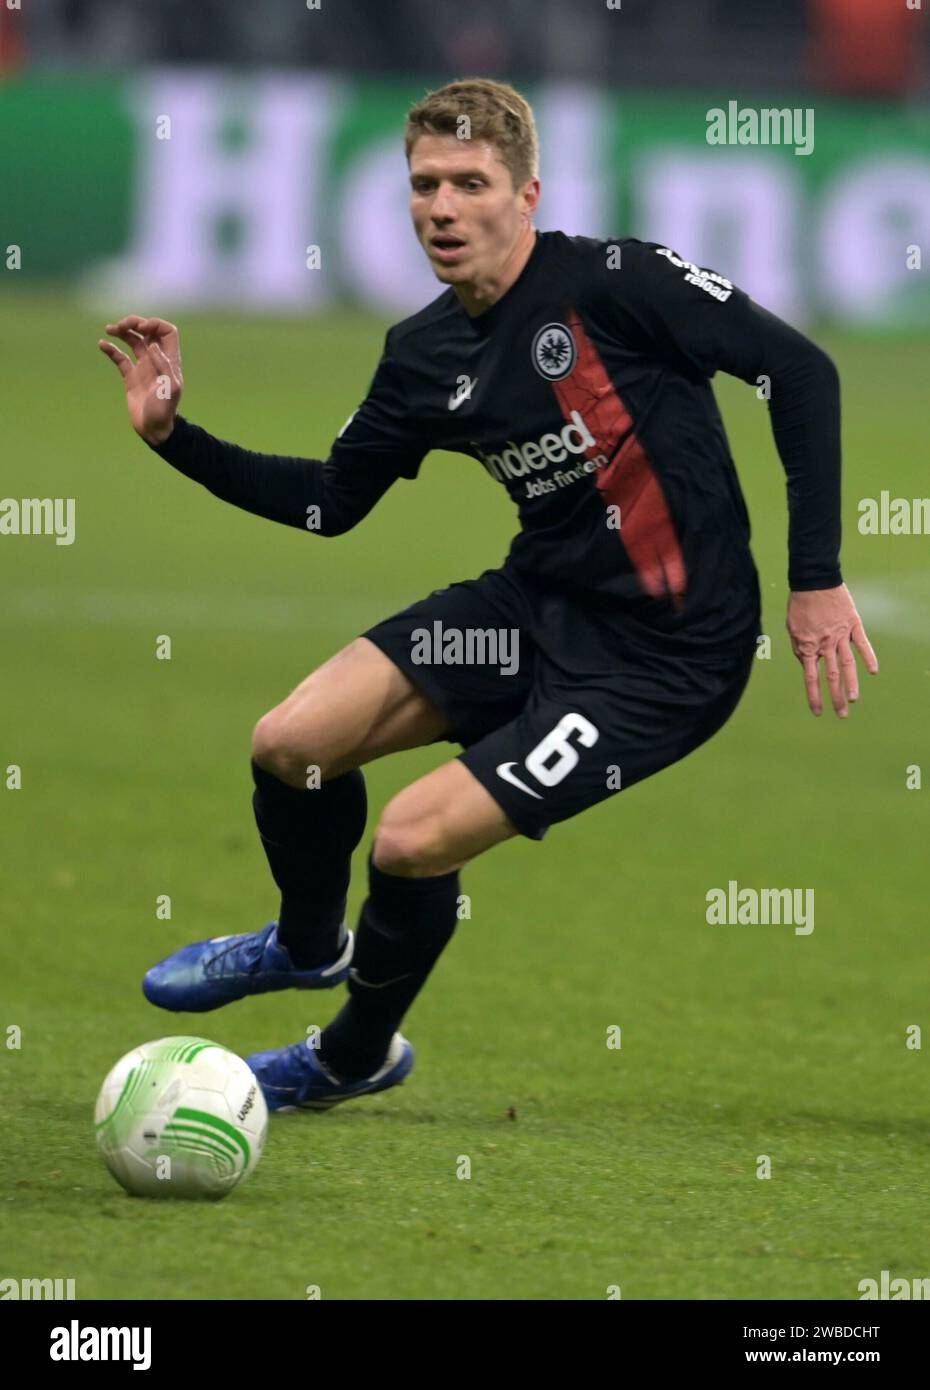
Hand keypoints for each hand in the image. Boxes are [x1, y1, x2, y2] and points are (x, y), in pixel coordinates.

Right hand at [98, 316, 182, 445]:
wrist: (153, 429)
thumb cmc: (164, 410)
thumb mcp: (169, 388)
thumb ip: (163, 365)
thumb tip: (152, 344)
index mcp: (169, 360)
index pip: (166, 331)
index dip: (155, 324)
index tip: (142, 328)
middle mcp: (156, 360)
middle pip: (148, 331)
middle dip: (135, 323)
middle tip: (122, 325)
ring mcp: (143, 367)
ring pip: (133, 341)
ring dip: (122, 332)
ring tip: (110, 329)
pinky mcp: (130, 376)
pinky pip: (120, 358)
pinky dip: (111, 349)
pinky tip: (102, 344)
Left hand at [786, 584, 878, 717]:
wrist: (813, 580)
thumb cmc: (799, 604)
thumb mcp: (792, 628)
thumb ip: (800, 647)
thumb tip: (806, 662)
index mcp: (807, 646)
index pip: (811, 678)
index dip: (814, 697)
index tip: (818, 712)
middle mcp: (825, 644)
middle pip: (832, 677)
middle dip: (836, 698)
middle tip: (841, 715)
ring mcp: (840, 635)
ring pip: (847, 664)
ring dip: (851, 684)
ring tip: (854, 700)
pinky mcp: (853, 624)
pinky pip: (862, 644)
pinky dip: (869, 657)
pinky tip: (874, 671)